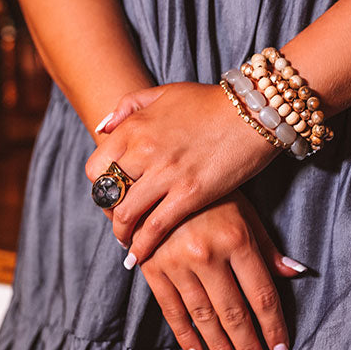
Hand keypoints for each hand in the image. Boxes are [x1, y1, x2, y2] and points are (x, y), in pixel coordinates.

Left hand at [85, 82, 280, 267]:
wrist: (254, 111)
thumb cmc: (211, 102)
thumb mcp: (164, 93)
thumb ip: (128, 106)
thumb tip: (102, 127)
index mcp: (134, 127)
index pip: (96, 168)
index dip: (100, 188)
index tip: (111, 198)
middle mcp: (144, 150)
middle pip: (107, 194)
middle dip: (109, 213)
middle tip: (120, 222)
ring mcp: (166, 174)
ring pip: (126, 215)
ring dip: (122, 234)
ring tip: (128, 243)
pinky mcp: (190, 194)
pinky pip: (155, 227)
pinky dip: (143, 246)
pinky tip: (140, 256)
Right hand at [137, 189, 306, 349]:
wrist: (158, 178)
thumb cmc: (211, 195)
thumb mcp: (245, 213)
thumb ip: (268, 248)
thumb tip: (297, 273)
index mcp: (236, 238)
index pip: (261, 295)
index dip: (273, 328)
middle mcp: (207, 253)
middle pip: (234, 312)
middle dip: (249, 349)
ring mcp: (177, 262)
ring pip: (203, 317)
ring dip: (221, 349)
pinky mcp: (152, 268)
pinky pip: (172, 310)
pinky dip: (186, 338)